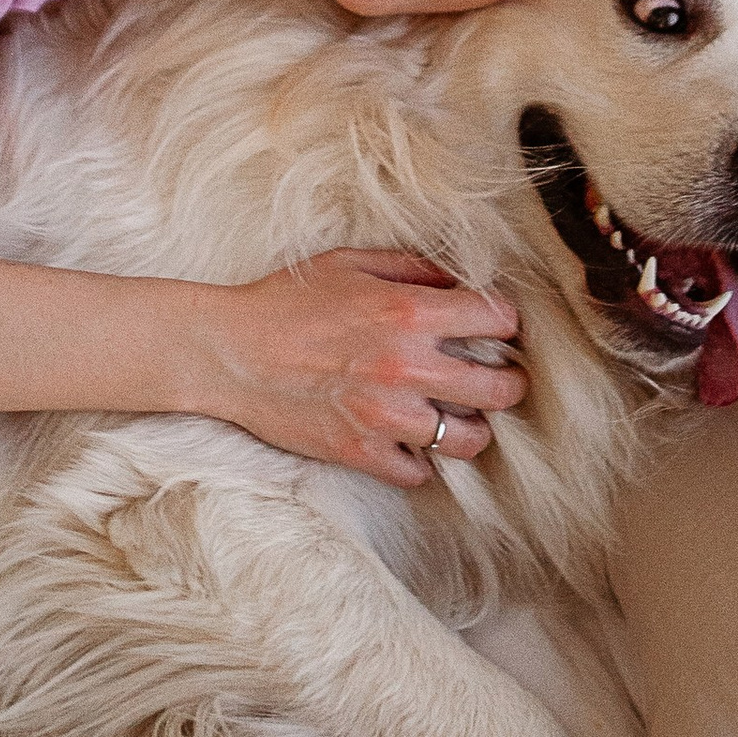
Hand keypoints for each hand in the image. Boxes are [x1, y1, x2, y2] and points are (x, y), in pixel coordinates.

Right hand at [197, 248, 526, 488]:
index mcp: (408, 313)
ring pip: (469, 441)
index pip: (496, 319)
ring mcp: (385, 416)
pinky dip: (421, 461)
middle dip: (508, 383)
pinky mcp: (360, 452)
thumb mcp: (350, 262)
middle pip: (499, 389)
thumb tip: (461, 280)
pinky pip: (419, 473)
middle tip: (500, 380)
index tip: (498, 328)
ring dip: (472, 428)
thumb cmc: (287, 300)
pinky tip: (412, 442)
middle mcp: (405, 367)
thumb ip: (412, 267)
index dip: (506, 322)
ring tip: (460, 418)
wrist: (228, 352)